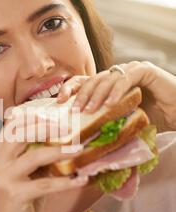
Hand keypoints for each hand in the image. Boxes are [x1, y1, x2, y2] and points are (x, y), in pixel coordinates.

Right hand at [0, 118, 85, 211]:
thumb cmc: (20, 201)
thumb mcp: (27, 174)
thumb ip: (37, 157)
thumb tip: (66, 141)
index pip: (13, 126)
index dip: (33, 116)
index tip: (55, 113)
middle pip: (22, 134)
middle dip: (47, 127)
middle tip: (70, 127)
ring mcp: (4, 178)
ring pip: (35, 156)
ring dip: (61, 151)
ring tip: (80, 149)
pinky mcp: (15, 195)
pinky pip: (46, 184)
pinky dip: (66, 182)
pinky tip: (81, 180)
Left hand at [57, 61, 175, 129]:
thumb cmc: (153, 120)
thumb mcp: (123, 122)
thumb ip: (106, 123)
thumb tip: (82, 141)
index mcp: (109, 85)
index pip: (85, 82)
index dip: (71, 89)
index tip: (59, 102)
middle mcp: (118, 75)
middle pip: (92, 79)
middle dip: (81, 94)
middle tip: (74, 110)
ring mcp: (131, 70)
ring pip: (107, 78)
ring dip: (96, 94)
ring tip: (89, 110)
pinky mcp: (145, 70)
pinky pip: (126, 78)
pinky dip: (117, 91)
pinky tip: (110, 104)